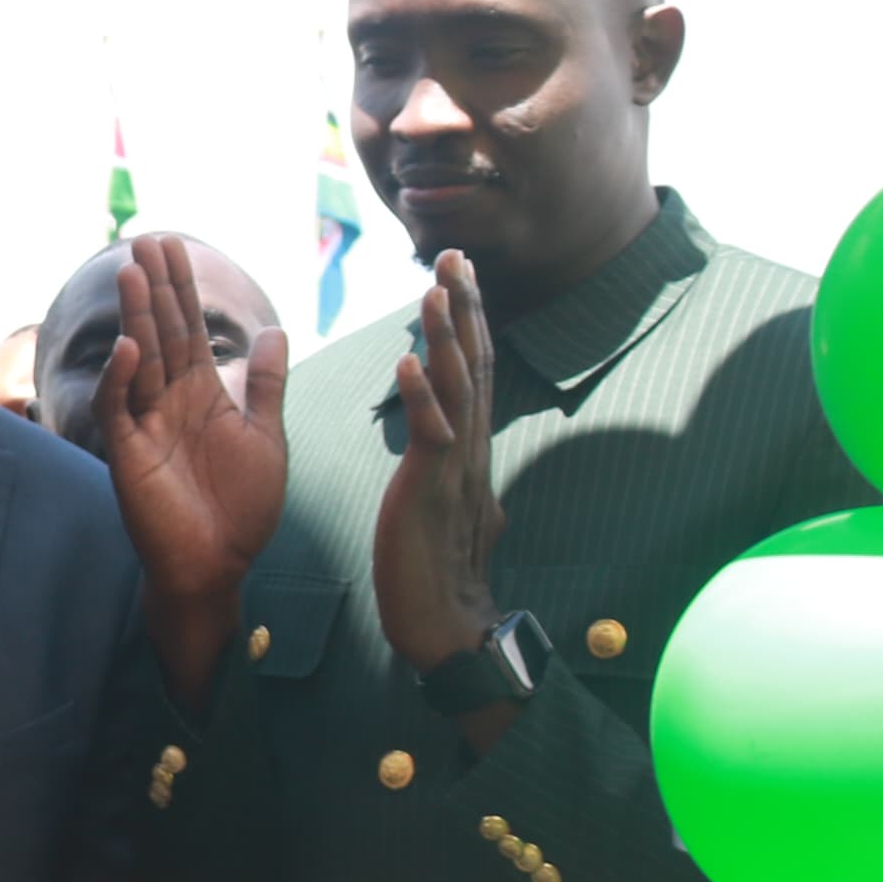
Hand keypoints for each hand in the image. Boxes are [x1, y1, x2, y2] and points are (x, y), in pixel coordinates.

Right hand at [93, 236, 287, 700]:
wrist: (219, 567)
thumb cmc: (242, 510)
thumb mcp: (267, 437)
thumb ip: (269, 385)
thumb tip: (275, 331)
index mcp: (203, 396)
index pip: (189, 330)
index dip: (183, 288)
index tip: (172, 245)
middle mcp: (169, 403)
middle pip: (161, 333)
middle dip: (154, 287)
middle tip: (143, 239)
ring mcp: (146, 427)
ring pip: (139, 362)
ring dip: (136, 317)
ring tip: (132, 272)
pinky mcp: (130, 457)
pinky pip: (122, 411)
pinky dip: (123, 380)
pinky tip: (131, 347)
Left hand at [374, 252, 511, 721]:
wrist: (443, 626)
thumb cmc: (436, 570)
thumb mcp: (443, 506)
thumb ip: (452, 472)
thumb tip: (462, 455)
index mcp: (465, 450)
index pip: (473, 371)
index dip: (467, 321)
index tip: (457, 274)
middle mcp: (468, 451)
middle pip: (475, 365)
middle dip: (464, 309)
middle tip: (453, 255)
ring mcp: (455, 472)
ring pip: (458, 392)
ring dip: (446, 339)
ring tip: (433, 292)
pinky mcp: (432, 497)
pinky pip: (431, 440)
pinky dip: (421, 400)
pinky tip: (408, 364)